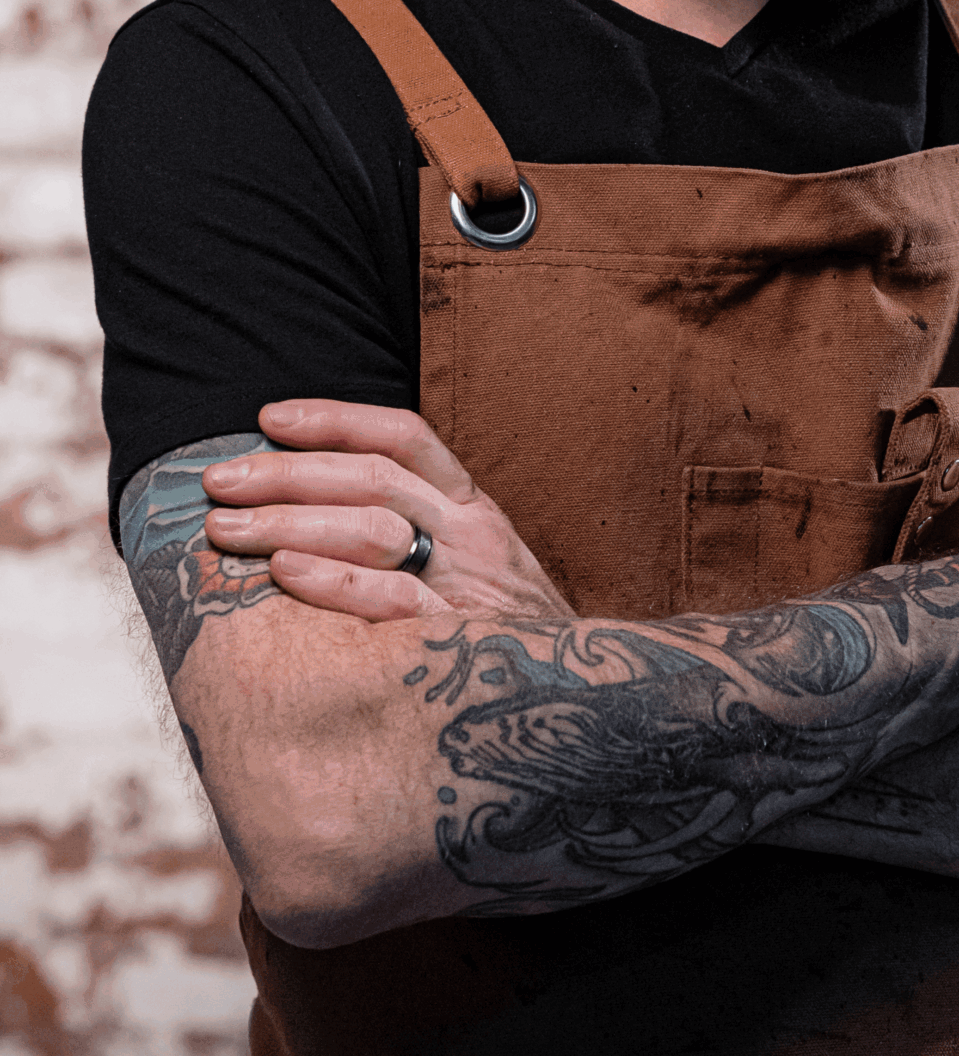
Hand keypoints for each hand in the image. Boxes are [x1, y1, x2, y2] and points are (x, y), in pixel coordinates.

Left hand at [201, 400, 570, 622]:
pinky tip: (285, 571)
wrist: (583, 698)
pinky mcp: (463, 637)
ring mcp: (471, 582)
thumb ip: (417, 535)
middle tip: (218, 482)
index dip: (335, 420)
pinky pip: (393, 599)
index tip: (269, 417)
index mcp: (472, 507)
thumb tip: (312, 514)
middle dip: (287, 473)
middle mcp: (473, 533)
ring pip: (375, 527)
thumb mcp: (475, 567)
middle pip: (374, 478)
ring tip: (225, 528)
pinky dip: (334, 581)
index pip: (403, 437)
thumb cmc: (505, 636)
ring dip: (289, 521)